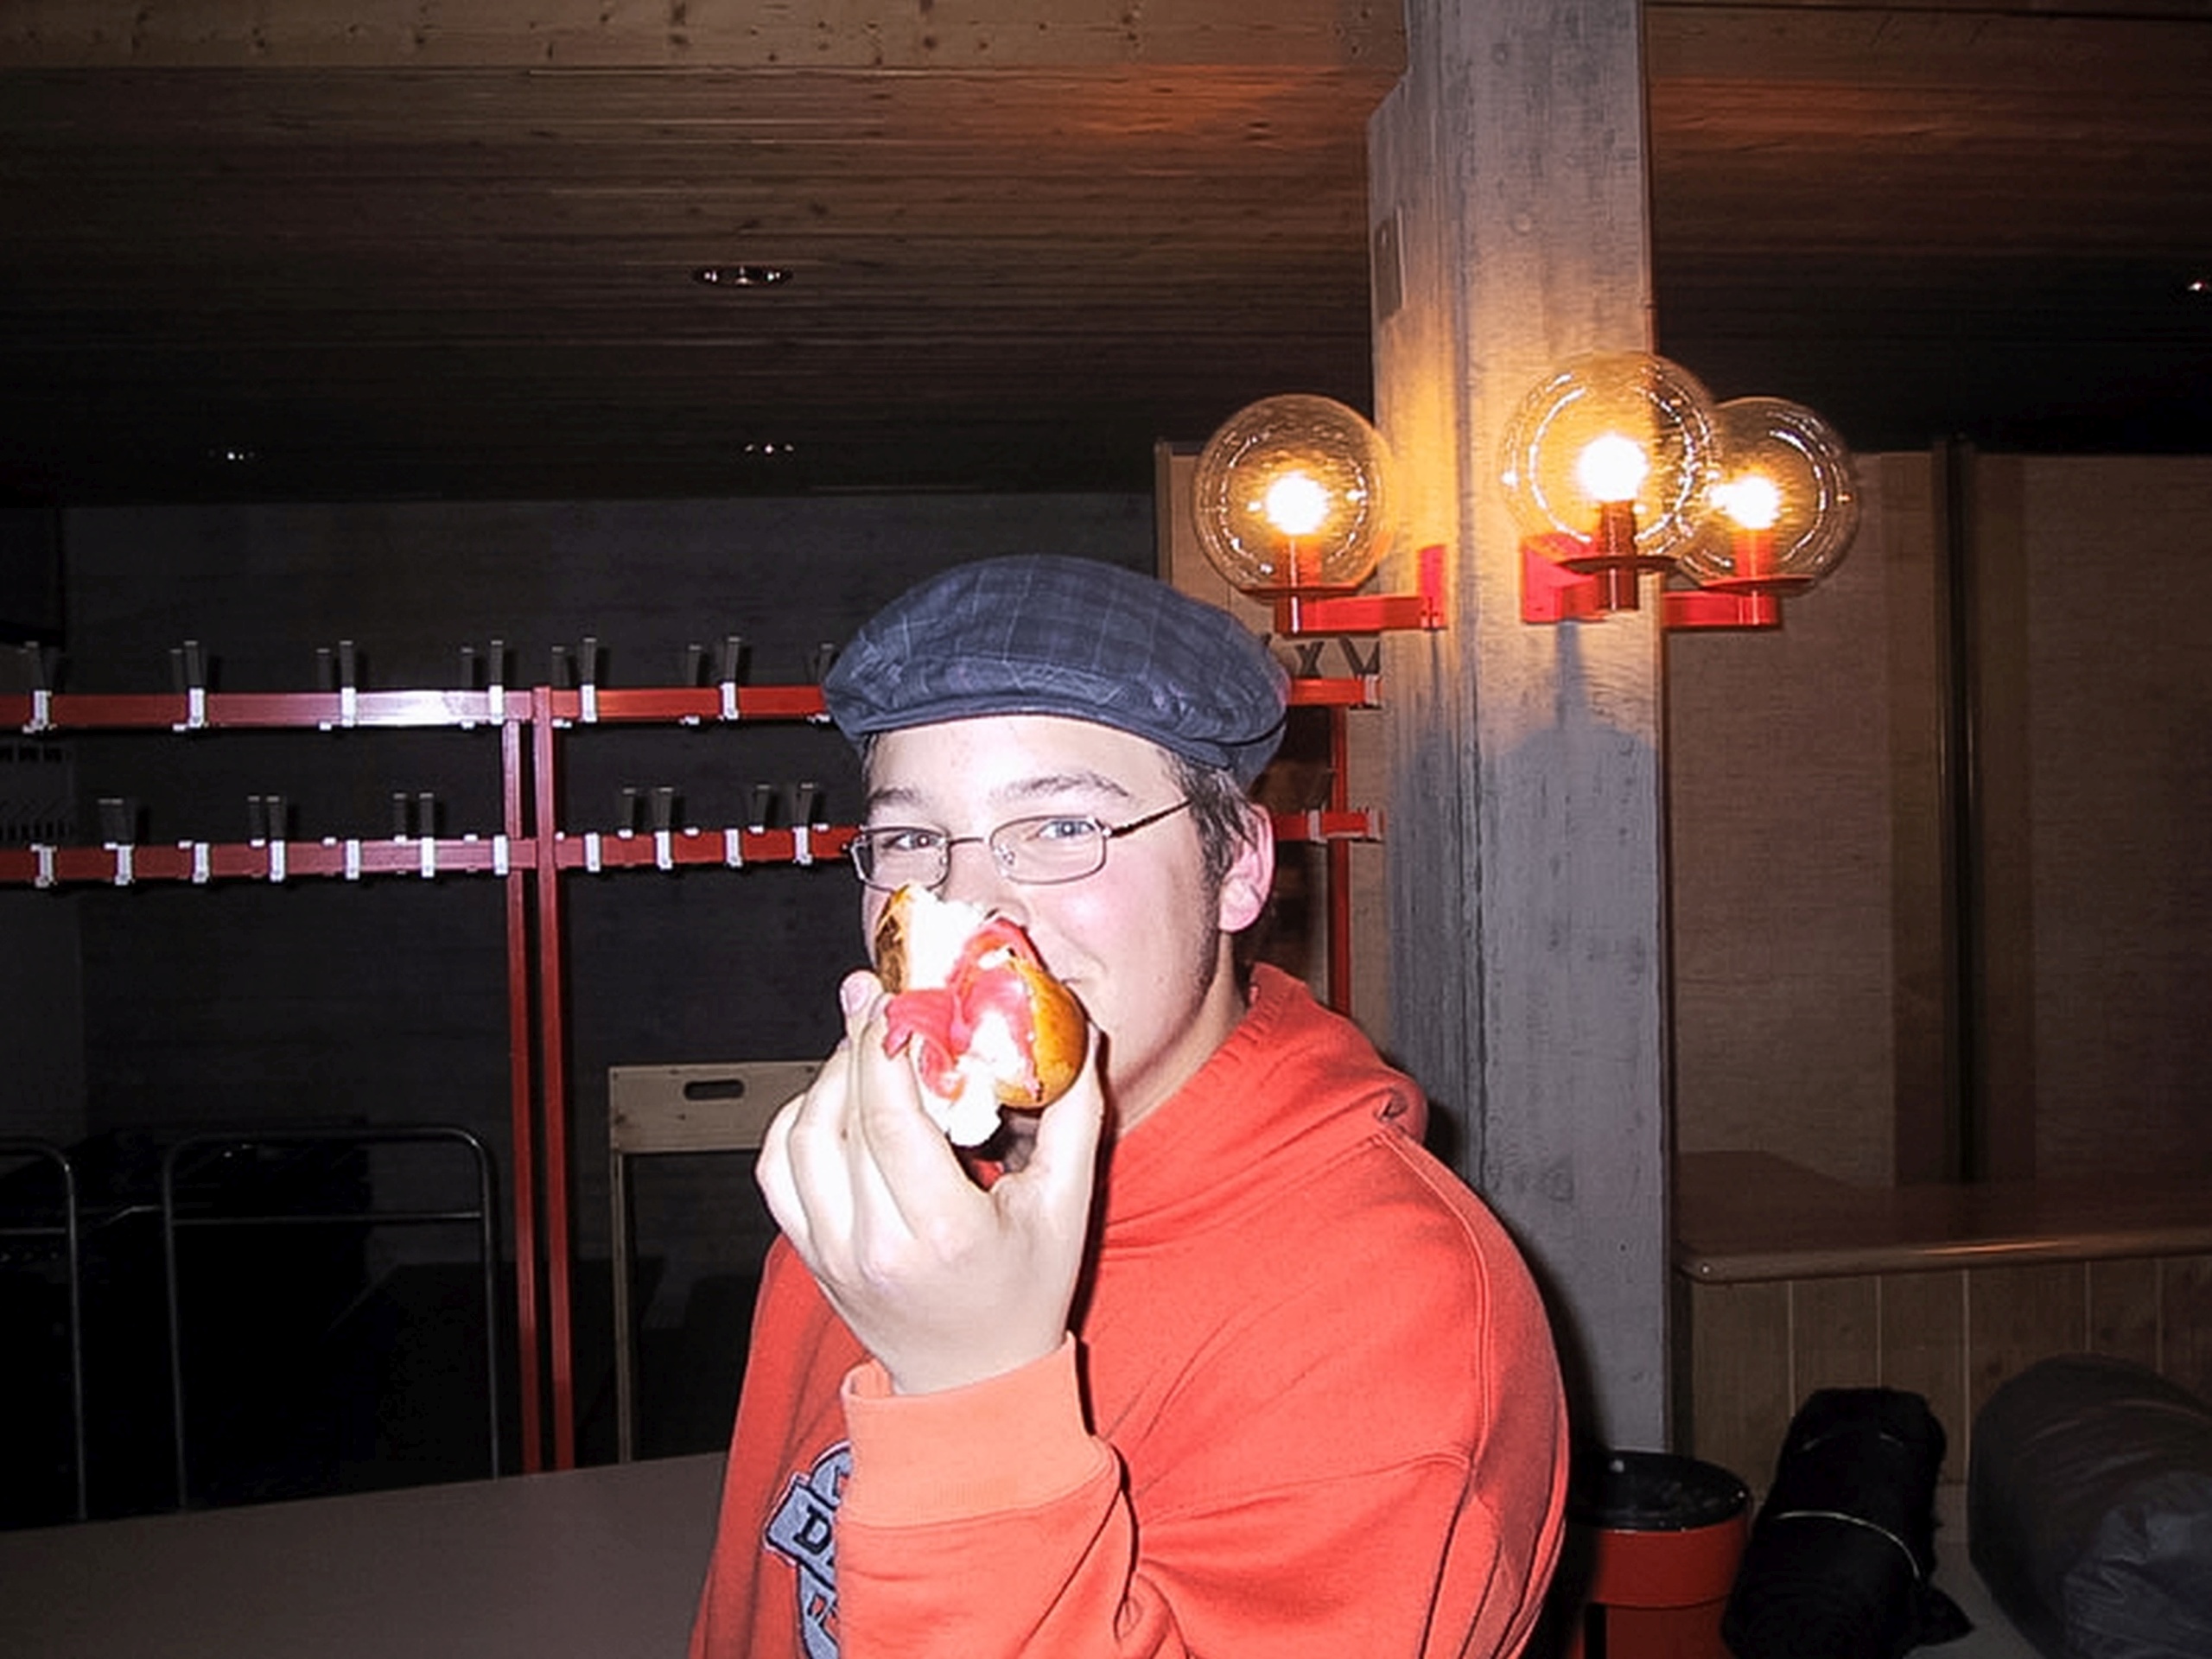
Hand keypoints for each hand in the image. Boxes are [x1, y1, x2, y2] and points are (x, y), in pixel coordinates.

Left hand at [756, 969, 1105, 1394]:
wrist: (970, 1384)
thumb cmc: (1026, 1296)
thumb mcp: (1067, 1209)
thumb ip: (1075, 1115)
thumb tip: (1078, 1030)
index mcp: (943, 1232)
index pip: (892, 1122)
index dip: (886, 1049)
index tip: (901, 997)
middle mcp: (875, 1244)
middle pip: (841, 1119)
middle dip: (856, 1044)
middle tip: (877, 995)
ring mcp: (832, 1253)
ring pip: (800, 1138)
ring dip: (826, 1078)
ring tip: (862, 1044)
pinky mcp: (810, 1254)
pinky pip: (779, 1170)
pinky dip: (795, 1121)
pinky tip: (831, 1096)